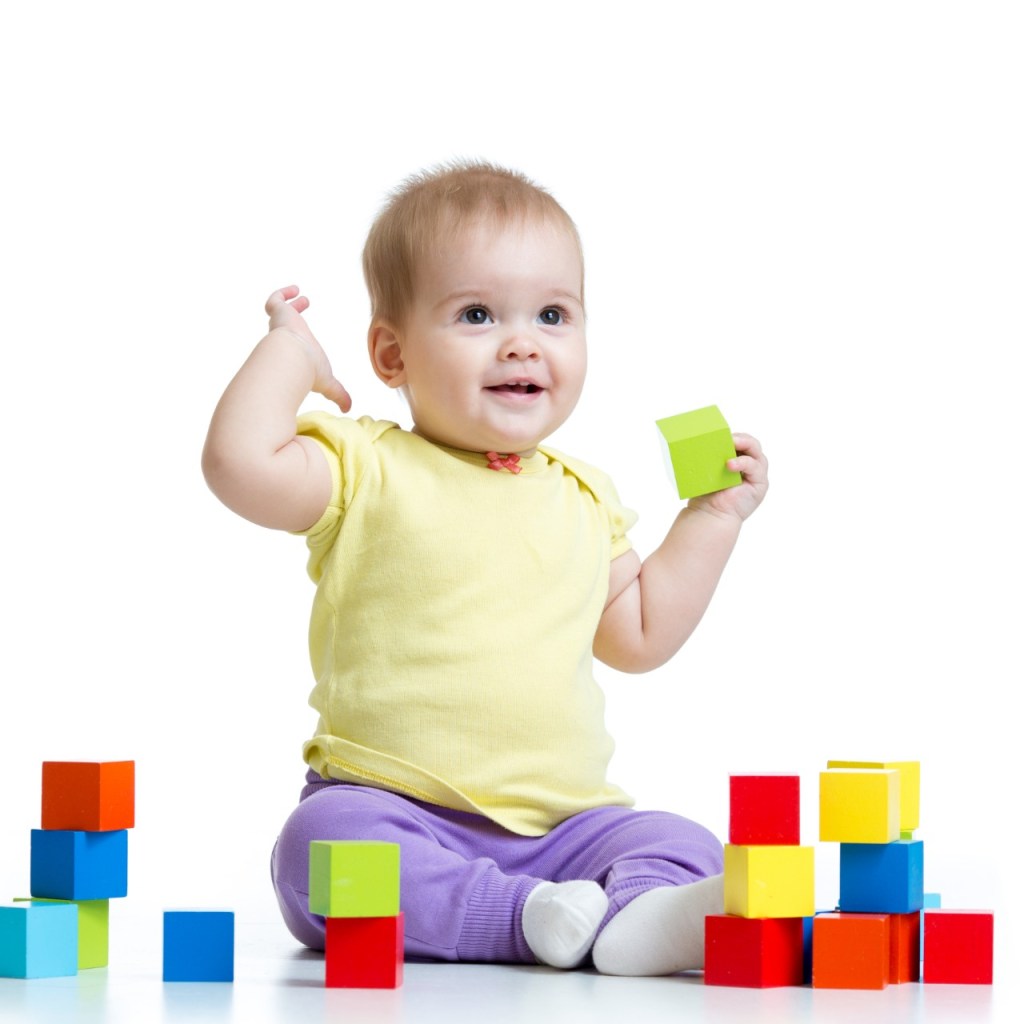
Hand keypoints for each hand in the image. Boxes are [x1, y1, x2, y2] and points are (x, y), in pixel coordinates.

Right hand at [265, 285, 351, 412]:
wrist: (292, 362)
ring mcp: (280, 325)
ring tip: (300, 294)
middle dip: (293, 315)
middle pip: (284, 327)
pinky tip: (296, 289)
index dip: (301, 336)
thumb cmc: (309, 373)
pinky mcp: (278, 313)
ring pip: (278, 311)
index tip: (308, 335)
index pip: (295, 344)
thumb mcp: (328, 383)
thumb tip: (348, 409)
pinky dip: (284, 293)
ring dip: (288, 302)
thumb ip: (337, 394)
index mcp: (296, 353)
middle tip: (303, 305)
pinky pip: (275, 299)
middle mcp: (284, 339)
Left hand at [687, 433, 768, 521]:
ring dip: (744, 444)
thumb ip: (712, 454)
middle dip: (741, 438)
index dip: (734, 436)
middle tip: (728, 436)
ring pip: (757, 452)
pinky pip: (755, 467)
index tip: (720, 433)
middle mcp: (750, 465)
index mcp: (739, 459)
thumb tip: (700, 437)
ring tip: (731, 443)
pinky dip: (743, 463)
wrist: (711, 513)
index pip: (741, 441)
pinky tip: (730, 464)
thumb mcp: (709, 469)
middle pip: (752, 444)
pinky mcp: (760, 484)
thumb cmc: (708, 492)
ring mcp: (757, 474)